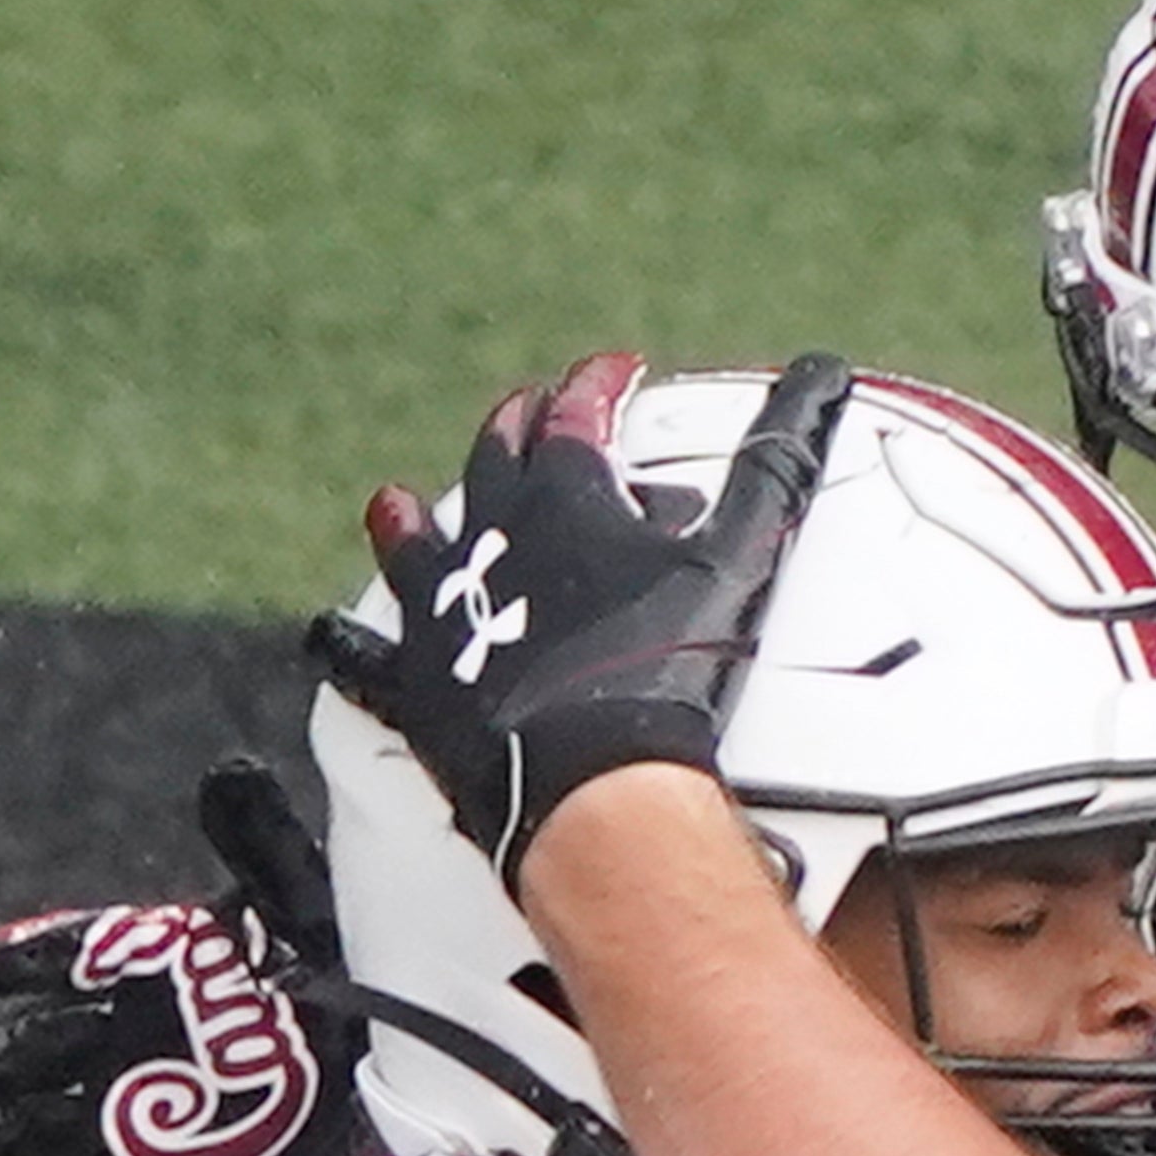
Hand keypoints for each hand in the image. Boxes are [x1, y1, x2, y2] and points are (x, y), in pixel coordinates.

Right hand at [0, 758, 376, 1155]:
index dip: (26, 960)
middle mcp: (123, 1035)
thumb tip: (230, 773)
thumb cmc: (338, 966)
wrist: (391, 1052)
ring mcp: (130, 1108)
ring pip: (30, 1128)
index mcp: (147, 962)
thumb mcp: (301, 895)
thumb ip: (257, 844)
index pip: (71, 953)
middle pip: (31, 1053)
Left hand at [307, 349, 852, 867]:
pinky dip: (355, 643)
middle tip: (527, 416)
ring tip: (398, 503)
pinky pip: (371, 657)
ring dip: (412, 520)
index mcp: (565, 497)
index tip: (616, 372)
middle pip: (493, 461)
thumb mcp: (740, 555)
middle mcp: (492, 540)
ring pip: (416, 546)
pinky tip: (334, 638)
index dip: (599, 385)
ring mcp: (449, 612)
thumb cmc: (669, 668)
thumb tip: (821, 372)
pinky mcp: (421, 685)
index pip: (577, 412)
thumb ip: (777, 461)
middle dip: (515, 429)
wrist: (595, 783)